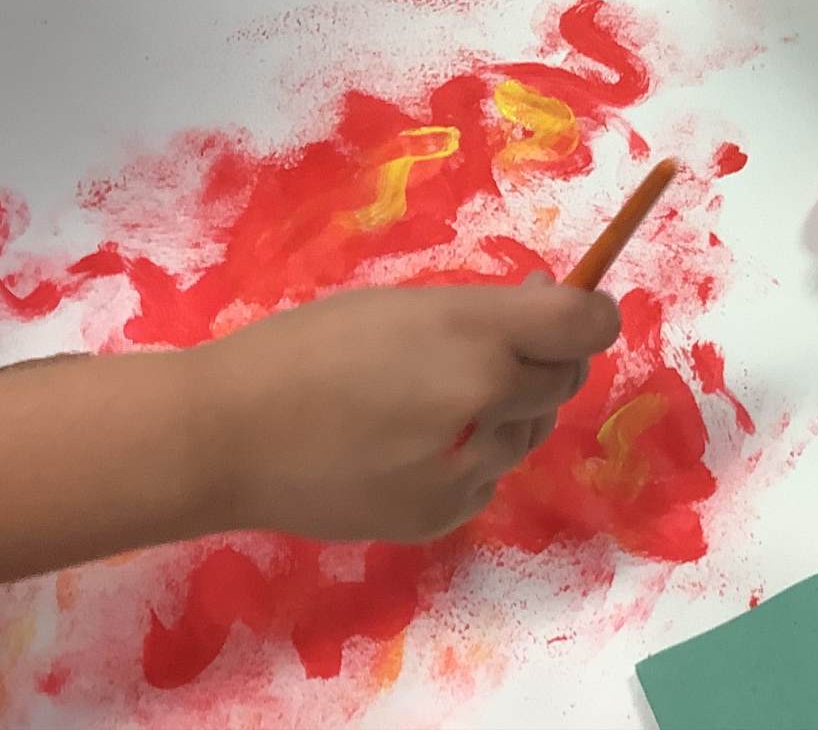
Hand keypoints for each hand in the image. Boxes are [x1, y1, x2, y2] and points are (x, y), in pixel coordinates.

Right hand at [190, 278, 618, 541]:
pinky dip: (471, 458)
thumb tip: (551, 303)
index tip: (576, 310)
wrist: (226, 439)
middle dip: (543, 361)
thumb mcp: (405, 304)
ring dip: (507, 410)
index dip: (591, 315)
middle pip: (565, 379)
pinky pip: (490, 477)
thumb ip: (487, 313)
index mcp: (477, 335)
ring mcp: (469, 468)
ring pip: (530, 432)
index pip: (587, 325)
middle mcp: (487, 402)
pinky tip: (411, 444)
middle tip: (493, 346)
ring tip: (435, 396)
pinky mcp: (445, 515)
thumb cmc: (308, 349)